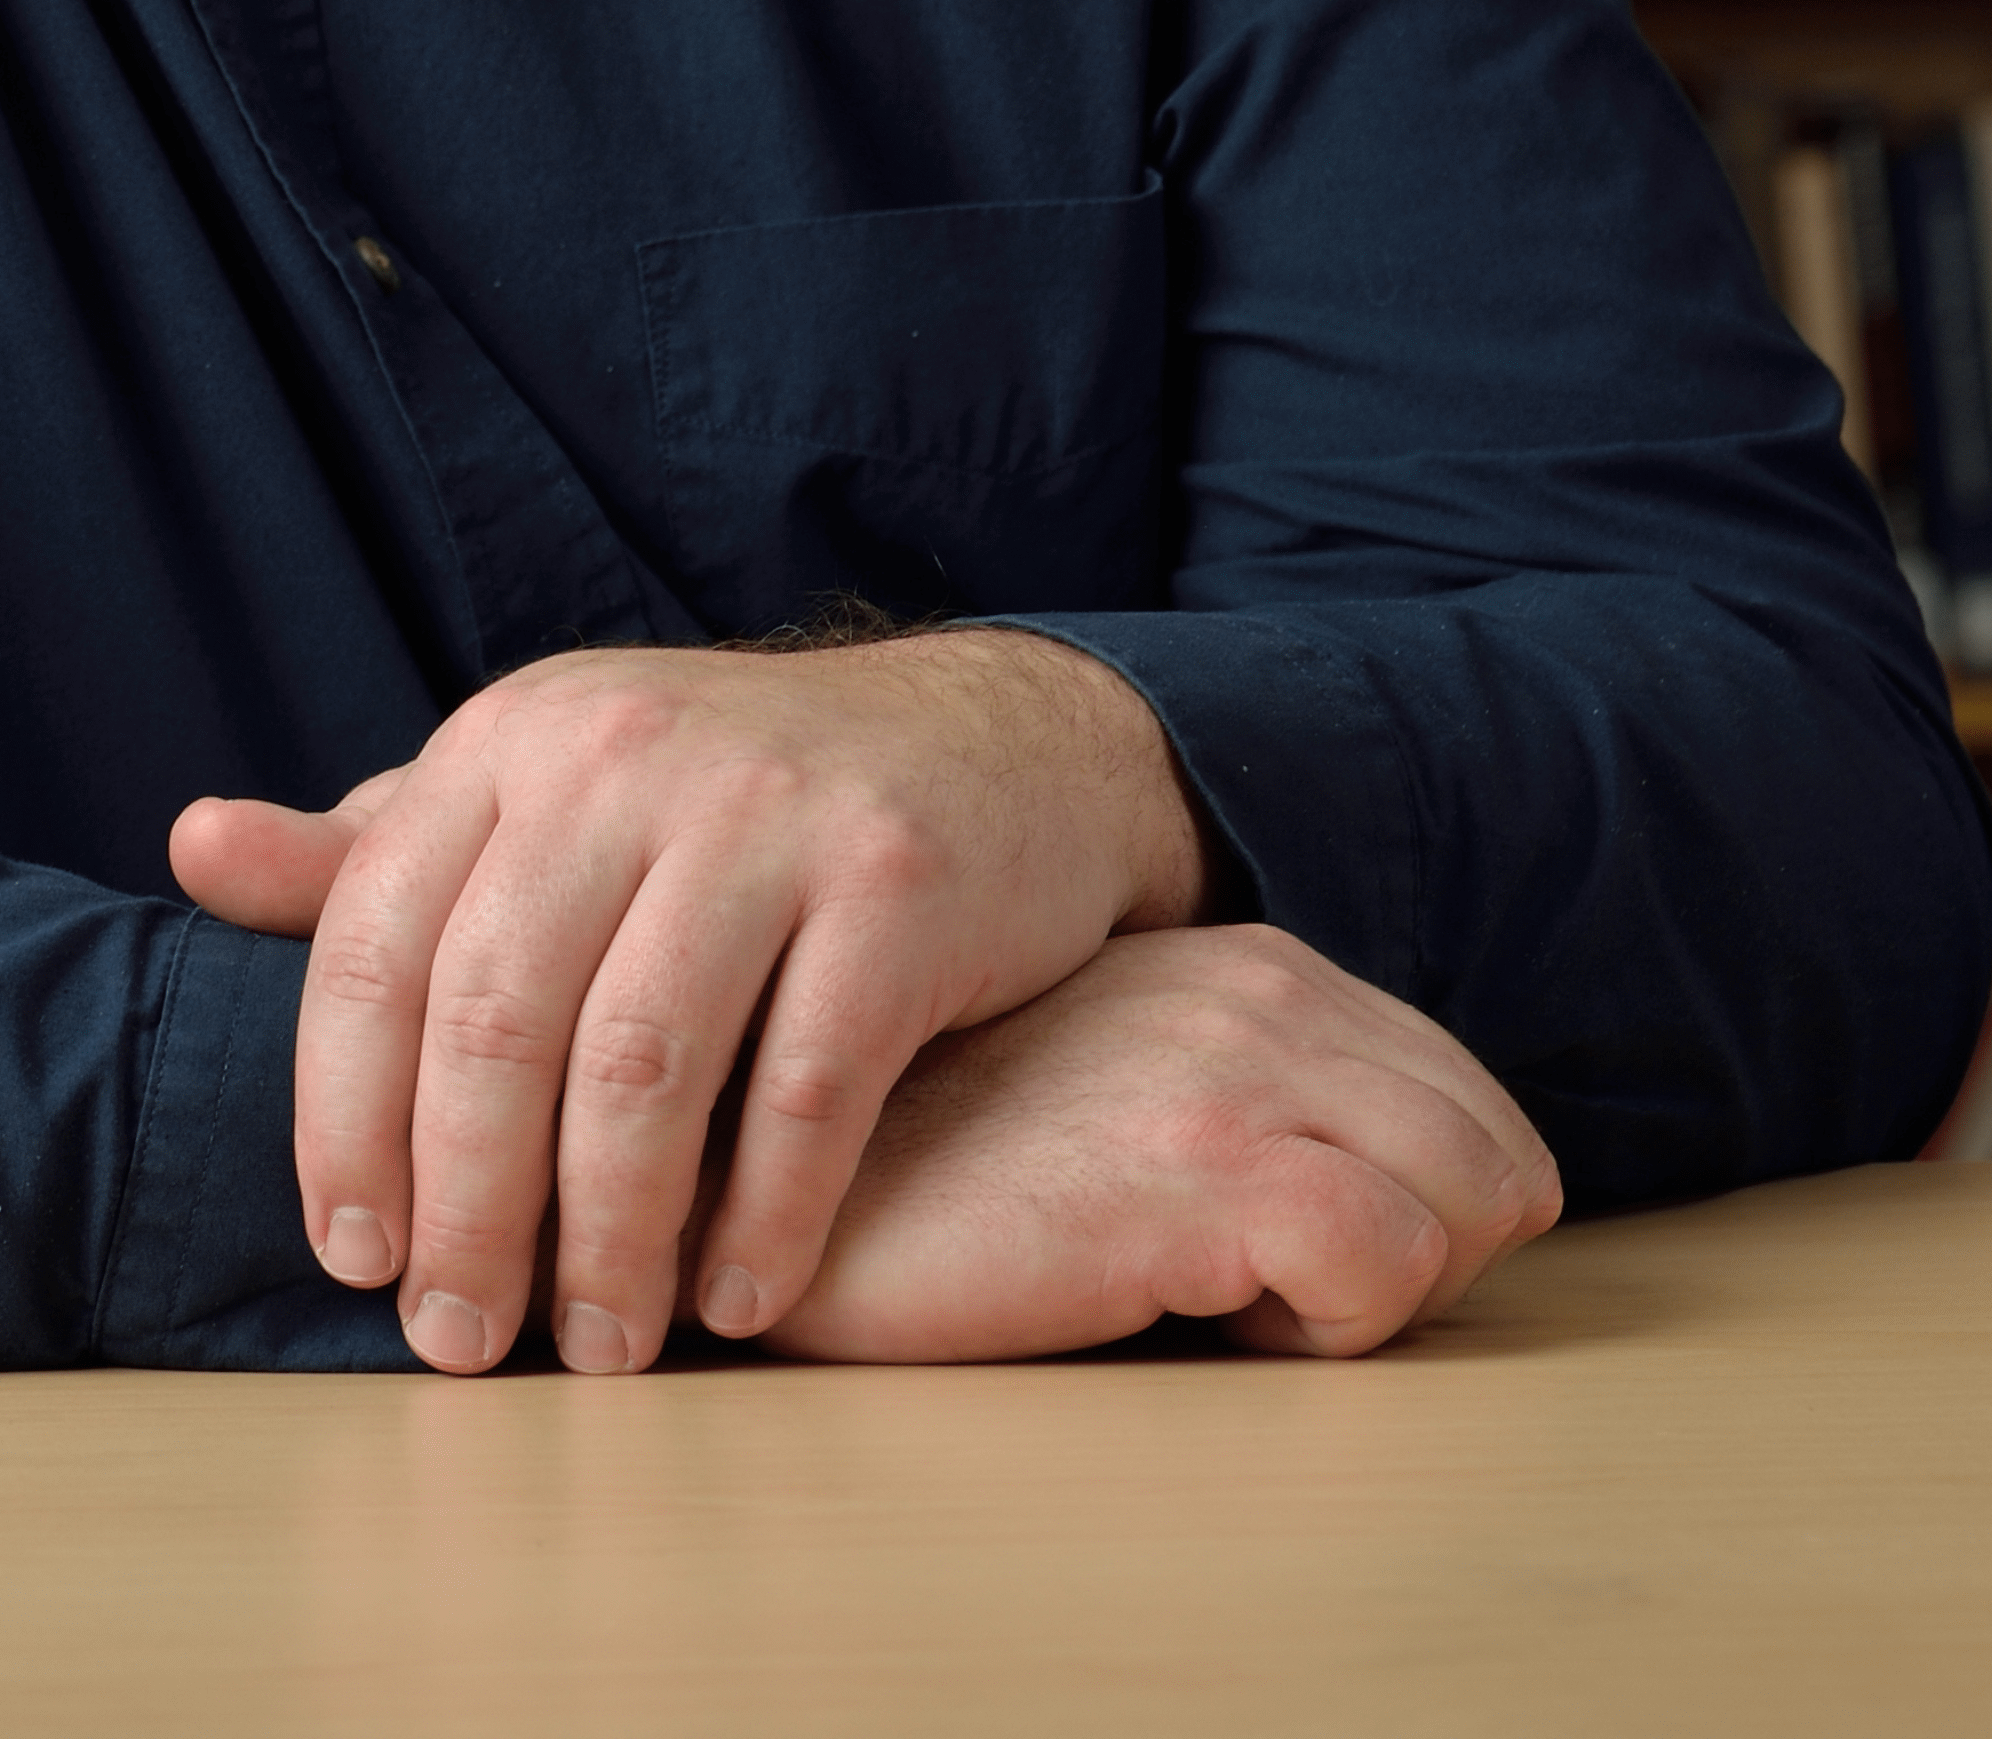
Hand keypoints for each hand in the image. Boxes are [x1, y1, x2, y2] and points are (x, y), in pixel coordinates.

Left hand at [168, 627, 1209, 1378]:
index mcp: (510, 739)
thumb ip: (371, 849)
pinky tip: (735, 1303)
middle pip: (497, 1019)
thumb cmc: (720, 805)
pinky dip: (761, 1219)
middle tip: (461, 1342)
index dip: (345, 1119)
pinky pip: (808, 1088)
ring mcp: (768, 809)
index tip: (355, 1261)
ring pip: (642, 1067)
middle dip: (466, 1210)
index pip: (376, 945)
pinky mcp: (898, 879)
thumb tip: (190, 851)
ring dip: (608, 1242)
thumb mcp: (540, 793)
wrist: (990, 742)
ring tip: (601, 1349)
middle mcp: (623, 753)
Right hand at [760, 923, 1563, 1362]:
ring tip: (1229, 1298)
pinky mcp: (1198, 1168)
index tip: (1283, 1256)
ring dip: (1379, 1290)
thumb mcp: (1124, 1083)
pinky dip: (1334, 1325)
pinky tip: (1200, 1315)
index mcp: (1247, 963)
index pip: (1471, 1105)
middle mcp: (1256, 992)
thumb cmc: (949, 1165)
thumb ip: (1242, 1087)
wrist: (791, 1172)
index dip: (1410, 1214)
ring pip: (1475, 1201)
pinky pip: (1389, 1260)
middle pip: (1497, 1158)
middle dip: (1419, 1258)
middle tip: (1270, 1291)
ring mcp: (1230, 1070)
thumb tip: (1390, 1201)